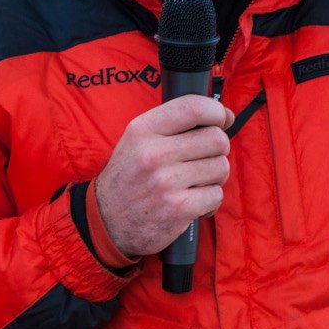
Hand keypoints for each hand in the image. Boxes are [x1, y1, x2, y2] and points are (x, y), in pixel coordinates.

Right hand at [92, 95, 233, 258]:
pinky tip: (193, 202)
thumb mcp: (136, 140)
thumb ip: (172, 124)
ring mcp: (166, 182)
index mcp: (143, 130)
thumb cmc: (128, 178)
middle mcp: (154, 154)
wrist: (105, 221)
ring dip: (215, 176)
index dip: (216, 111)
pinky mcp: (178, 208)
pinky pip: (216, 195)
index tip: (222, 119)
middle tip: (205, 158)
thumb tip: (222, 115)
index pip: (193, 107)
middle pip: (216, 139)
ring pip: (220, 168)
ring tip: (195, 182)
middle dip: (218, 149)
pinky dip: (210, 200)